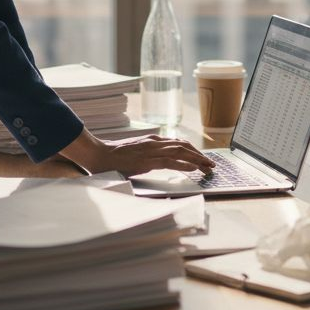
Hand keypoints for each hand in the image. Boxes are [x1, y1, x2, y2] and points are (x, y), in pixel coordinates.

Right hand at [59, 132, 213, 176]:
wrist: (98, 155)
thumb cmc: (113, 157)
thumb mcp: (134, 152)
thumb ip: (147, 153)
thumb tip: (159, 159)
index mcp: (152, 141)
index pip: (178, 143)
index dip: (193, 150)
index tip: (203, 158)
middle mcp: (154, 143)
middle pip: (183, 146)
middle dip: (200, 155)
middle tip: (211, 165)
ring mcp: (150, 151)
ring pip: (180, 152)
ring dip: (197, 160)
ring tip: (208, 167)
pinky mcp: (146, 161)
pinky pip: (170, 161)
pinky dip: (184, 164)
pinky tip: (194, 169)